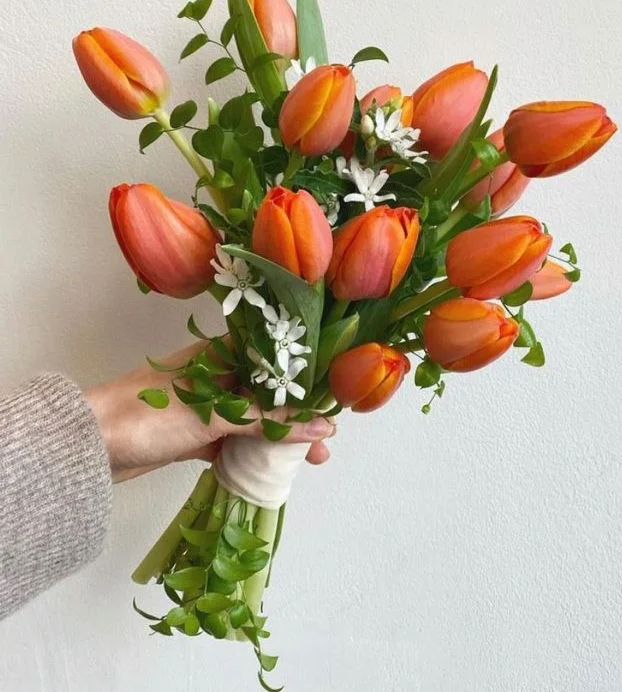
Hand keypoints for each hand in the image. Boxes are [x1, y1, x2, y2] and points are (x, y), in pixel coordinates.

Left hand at [84, 342, 335, 481]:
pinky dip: (253, 452)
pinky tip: (272, 467)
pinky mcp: (194, 433)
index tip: (337, 394)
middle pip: (270, 390)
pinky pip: (235, 440)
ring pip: (255, 418)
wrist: (87, 448)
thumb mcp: (218, 415)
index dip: (309, 374)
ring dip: (279, 436)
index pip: (278, 355)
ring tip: (309, 458)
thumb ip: (272, 422)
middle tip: (326, 438)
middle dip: (300, 413)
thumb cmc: (150, 414)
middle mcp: (218, 373)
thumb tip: (324, 428)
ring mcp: (206, 404)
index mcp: (223, 352)